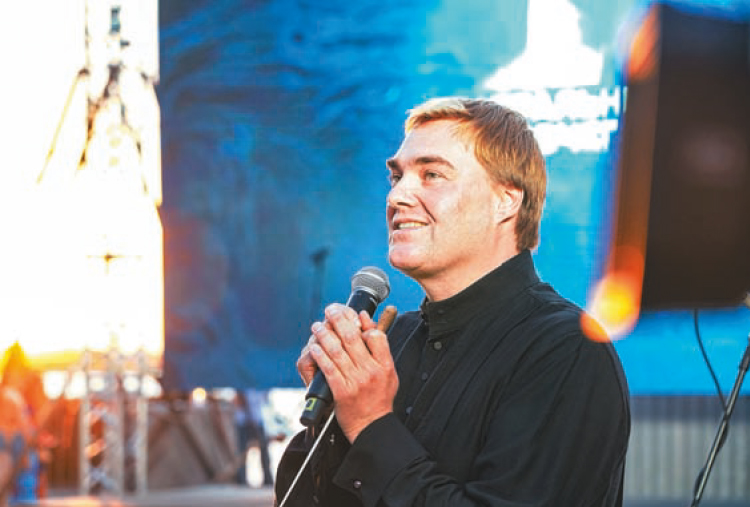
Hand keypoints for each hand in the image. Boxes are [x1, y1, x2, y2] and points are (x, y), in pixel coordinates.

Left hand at [307, 304, 397, 441]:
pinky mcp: (341, 391)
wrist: (371, 426)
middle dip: (339, 320)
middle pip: (353, 338)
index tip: (353, 318)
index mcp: (385, 366)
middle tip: (330, 310)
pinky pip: (328, 368)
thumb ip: (380, 348)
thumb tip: (365, 321)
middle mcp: (371, 372)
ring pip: (337, 351)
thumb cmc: (379, 398)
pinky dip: (320, 355)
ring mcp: (356, 381)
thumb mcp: (388, 373)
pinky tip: (315, 346)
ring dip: (325, 335)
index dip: (364, 325)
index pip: (376, 337)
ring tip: (318, 325)